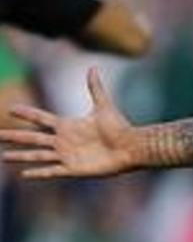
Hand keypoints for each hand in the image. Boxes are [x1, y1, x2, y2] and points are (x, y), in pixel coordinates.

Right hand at [0, 67, 135, 177]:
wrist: (131, 147)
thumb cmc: (120, 127)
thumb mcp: (104, 106)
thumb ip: (95, 88)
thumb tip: (92, 67)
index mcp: (68, 126)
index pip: (41, 118)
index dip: (26, 114)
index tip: (10, 109)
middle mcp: (64, 141)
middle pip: (33, 138)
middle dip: (14, 137)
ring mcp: (67, 155)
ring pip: (38, 155)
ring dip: (20, 156)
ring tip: (4, 157)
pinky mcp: (74, 169)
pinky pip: (52, 171)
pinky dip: (38, 172)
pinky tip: (24, 174)